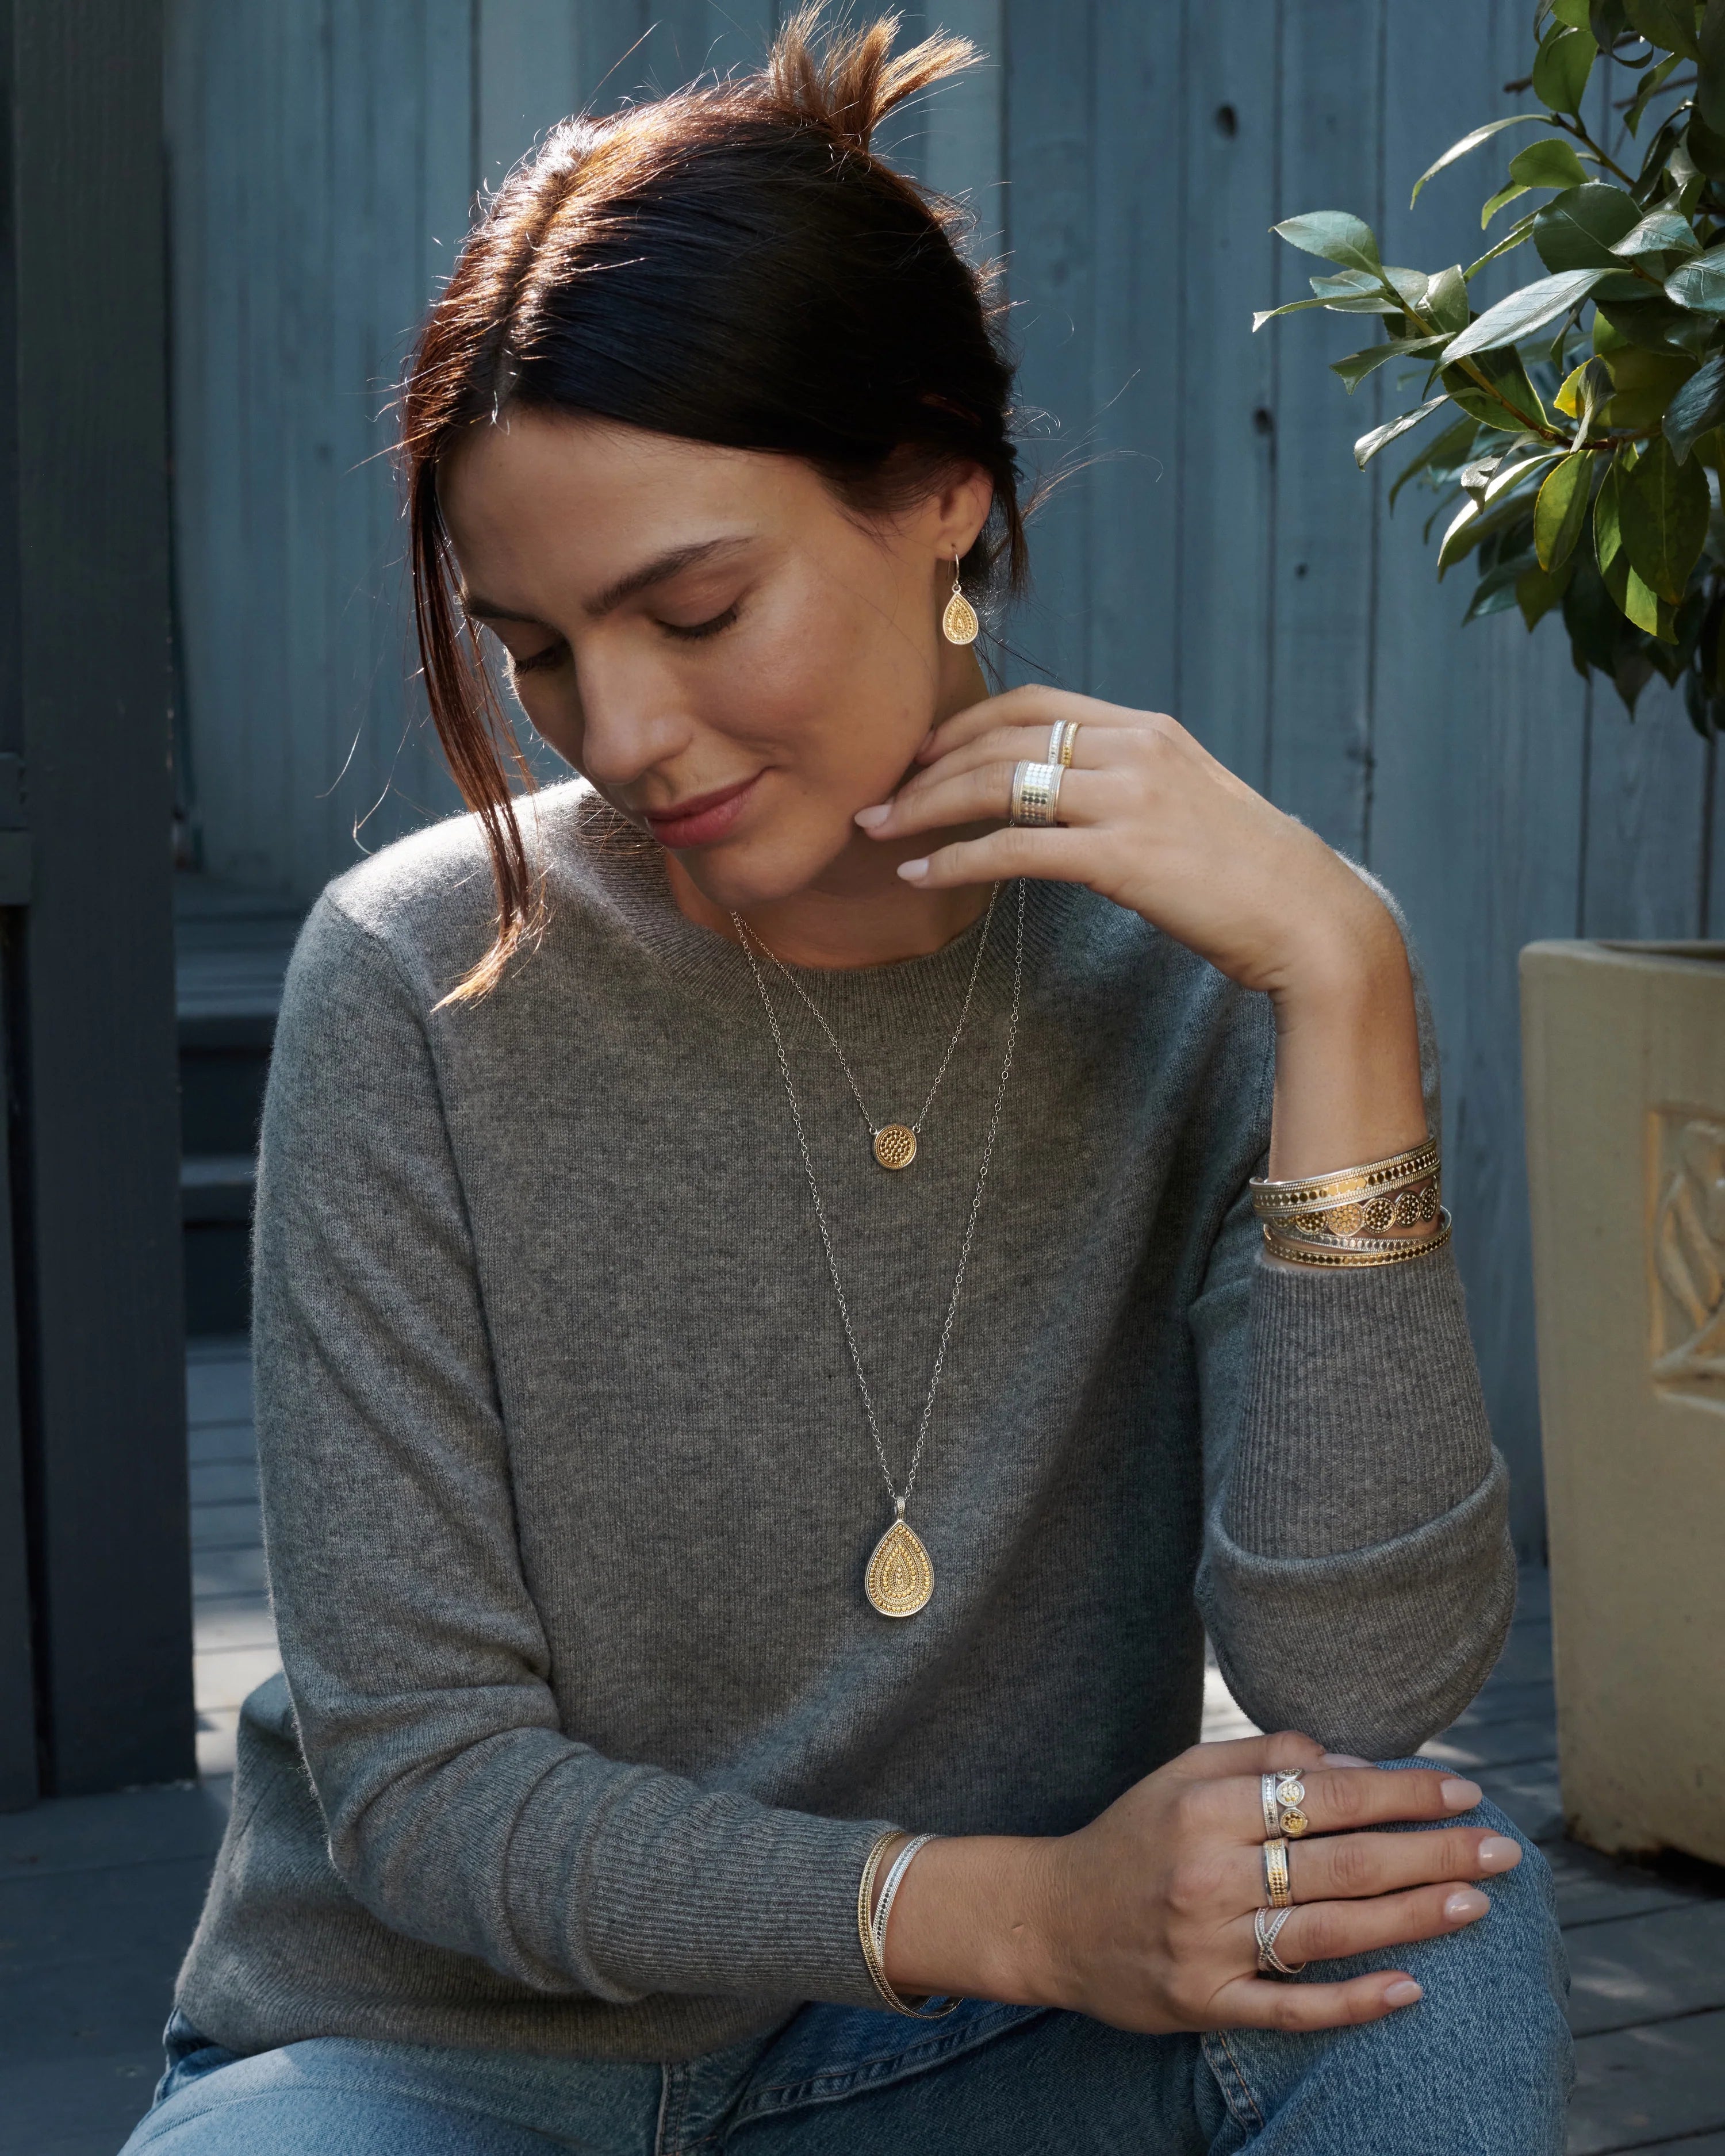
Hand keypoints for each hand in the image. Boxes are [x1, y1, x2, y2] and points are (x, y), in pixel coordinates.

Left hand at [856, 688, 1426, 1177]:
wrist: (1312, 920)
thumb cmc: (1252, 877)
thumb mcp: (1189, 808)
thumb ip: (1131, 790)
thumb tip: (1072, 807)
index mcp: (1148, 731)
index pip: (1035, 706)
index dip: (966, 723)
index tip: (921, 753)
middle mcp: (1135, 750)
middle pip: (1001, 738)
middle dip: (927, 765)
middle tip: (876, 796)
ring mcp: (1128, 799)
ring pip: (995, 785)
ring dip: (924, 807)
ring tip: (877, 831)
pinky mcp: (1121, 856)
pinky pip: (1012, 848)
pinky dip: (955, 860)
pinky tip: (920, 877)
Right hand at [883, 1734, 1522, 2031]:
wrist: (1050, 1917)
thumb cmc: (1133, 1836)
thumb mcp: (1183, 1775)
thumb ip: (1261, 1760)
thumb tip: (1351, 1762)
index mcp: (1206, 1806)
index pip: (1325, 1795)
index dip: (1400, 1793)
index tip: (1463, 1791)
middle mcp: (1208, 1872)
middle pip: (1341, 1863)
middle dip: (1430, 1854)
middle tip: (1502, 1850)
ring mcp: (1207, 1943)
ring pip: (1328, 1931)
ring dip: (1411, 1917)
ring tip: (1477, 1904)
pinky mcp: (1204, 2002)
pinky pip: (1289, 2006)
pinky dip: (1352, 2002)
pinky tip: (1410, 1989)